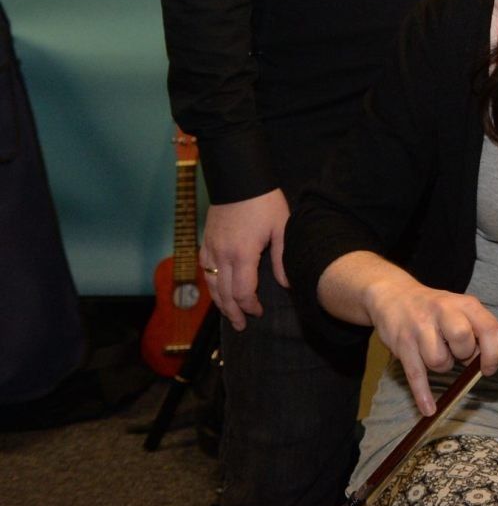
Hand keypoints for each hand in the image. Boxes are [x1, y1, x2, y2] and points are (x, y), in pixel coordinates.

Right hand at [200, 189, 289, 330]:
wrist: (239, 179)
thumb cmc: (264, 202)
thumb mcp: (281, 228)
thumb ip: (282, 259)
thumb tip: (286, 284)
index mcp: (242, 255)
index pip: (241, 293)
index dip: (249, 307)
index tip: (258, 312)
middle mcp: (222, 256)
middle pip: (223, 294)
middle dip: (232, 312)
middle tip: (240, 326)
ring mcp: (210, 248)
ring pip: (210, 284)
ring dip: (219, 302)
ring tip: (228, 314)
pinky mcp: (205, 241)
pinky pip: (204, 268)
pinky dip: (210, 283)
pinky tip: (216, 288)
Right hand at [363, 273, 497, 415]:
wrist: (394, 295)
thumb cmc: (434, 309)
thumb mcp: (459, 308)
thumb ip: (475, 329)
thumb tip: (484, 361)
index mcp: (465, 303)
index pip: (489, 327)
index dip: (494, 352)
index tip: (490, 369)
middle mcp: (443, 311)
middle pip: (462, 340)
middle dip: (463, 355)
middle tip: (457, 353)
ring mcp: (420, 327)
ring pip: (438, 361)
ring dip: (441, 365)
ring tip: (435, 352)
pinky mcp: (402, 344)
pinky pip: (416, 374)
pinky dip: (423, 394)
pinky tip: (429, 408)